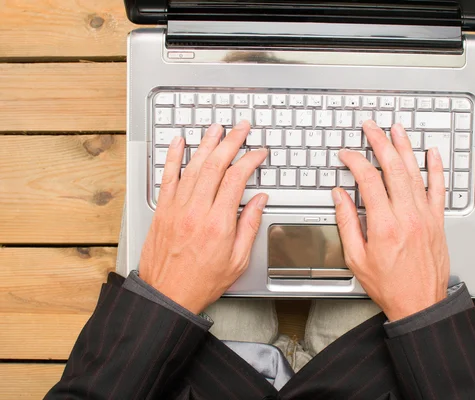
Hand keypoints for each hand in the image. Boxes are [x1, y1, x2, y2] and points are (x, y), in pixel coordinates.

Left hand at [139, 122, 267, 313]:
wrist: (167, 295)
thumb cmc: (202, 281)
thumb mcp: (237, 260)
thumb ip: (249, 226)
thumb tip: (259, 201)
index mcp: (219, 223)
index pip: (237, 179)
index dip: (250, 160)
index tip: (259, 152)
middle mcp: (197, 211)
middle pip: (216, 165)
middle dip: (231, 142)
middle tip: (241, 128)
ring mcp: (177, 208)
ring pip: (193, 166)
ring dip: (206, 144)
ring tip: (217, 128)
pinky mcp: (163, 210)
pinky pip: (167, 177)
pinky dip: (173, 157)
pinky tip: (179, 142)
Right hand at [334, 120, 449, 321]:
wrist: (420, 303)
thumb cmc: (388, 285)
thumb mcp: (356, 258)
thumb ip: (347, 223)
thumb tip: (339, 195)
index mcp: (383, 225)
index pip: (368, 180)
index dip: (355, 161)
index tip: (346, 155)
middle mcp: (407, 216)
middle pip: (392, 168)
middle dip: (380, 142)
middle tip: (371, 127)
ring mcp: (425, 216)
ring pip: (415, 173)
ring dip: (405, 148)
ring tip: (397, 129)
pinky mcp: (437, 221)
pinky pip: (438, 189)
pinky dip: (436, 169)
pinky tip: (432, 153)